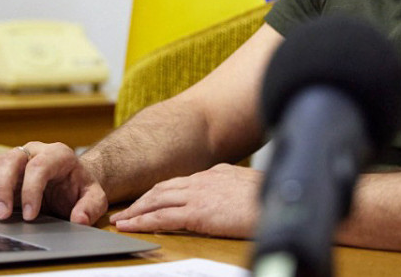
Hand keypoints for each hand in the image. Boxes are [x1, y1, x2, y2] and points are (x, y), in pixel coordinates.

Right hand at [0, 141, 107, 224]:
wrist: (72, 181)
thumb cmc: (80, 187)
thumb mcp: (94, 196)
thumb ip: (90, 207)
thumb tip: (78, 219)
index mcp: (57, 154)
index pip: (40, 166)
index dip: (32, 189)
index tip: (31, 215)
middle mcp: (33, 152)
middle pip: (11, 160)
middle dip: (3, 187)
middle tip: (2, 215)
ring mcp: (14, 161)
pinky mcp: (1, 173)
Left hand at [110, 163, 261, 238]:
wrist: (279, 202)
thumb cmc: (269, 198)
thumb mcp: (247, 185)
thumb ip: (230, 186)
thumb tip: (225, 194)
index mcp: (214, 174)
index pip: (179, 182)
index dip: (160, 191)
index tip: (147, 199)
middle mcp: (202, 180)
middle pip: (162, 188)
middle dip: (142, 199)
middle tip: (125, 210)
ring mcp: (198, 195)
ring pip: (157, 200)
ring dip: (136, 210)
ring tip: (121, 220)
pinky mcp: (197, 213)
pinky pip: (162, 217)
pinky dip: (142, 221)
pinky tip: (130, 226)